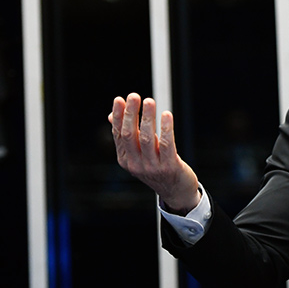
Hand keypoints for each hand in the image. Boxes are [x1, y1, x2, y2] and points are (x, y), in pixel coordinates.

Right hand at [109, 93, 199, 213]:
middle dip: (131, 114)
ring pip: (147, 138)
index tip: (120, 99)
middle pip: (130, 135)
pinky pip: (166, 144)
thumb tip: (112, 115)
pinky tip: (166, 115)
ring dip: (148, 118)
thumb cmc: (157, 166)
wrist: (177, 191)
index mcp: (125, 160)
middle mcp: (136, 164)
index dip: (119, 116)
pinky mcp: (169, 167)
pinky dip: (166, 128)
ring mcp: (152, 167)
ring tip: (149, 101)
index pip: (119, 134)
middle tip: (134, 96)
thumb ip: (128, 135)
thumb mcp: (139, 153)